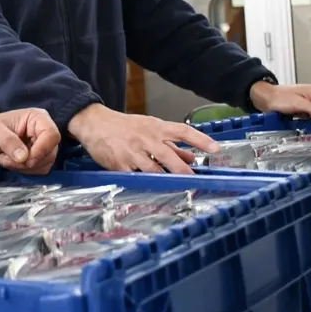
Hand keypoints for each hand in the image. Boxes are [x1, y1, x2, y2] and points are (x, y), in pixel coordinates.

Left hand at [0, 109, 60, 174]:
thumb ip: (8, 142)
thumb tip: (24, 157)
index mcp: (37, 118)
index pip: (52, 135)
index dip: (42, 149)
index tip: (25, 159)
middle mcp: (42, 131)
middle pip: (50, 152)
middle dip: (28, 161)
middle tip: (7, 158)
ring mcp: (41, 146)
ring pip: (44, 164)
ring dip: (23, 167)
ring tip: (5, 158)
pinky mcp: (37, 158)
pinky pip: (39, 171)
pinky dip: (24, 171)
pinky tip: (10, 163)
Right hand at [67, 103, 219, 173]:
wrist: (94, 123)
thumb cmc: (124, 126)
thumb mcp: (149, 128)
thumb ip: (171, 144)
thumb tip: (192, 156)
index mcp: (155, 127)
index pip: (182, 131)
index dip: (200, 139)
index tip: (215, 148)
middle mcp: (146, 138)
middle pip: (169, 156)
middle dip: (183, 170)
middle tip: (195, 180)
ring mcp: (133, 152)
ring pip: (154, 170)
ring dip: (166, 180)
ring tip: (175, 187)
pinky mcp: (120, 164)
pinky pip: (136, 177)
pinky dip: (145, 182)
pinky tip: (150, 186)